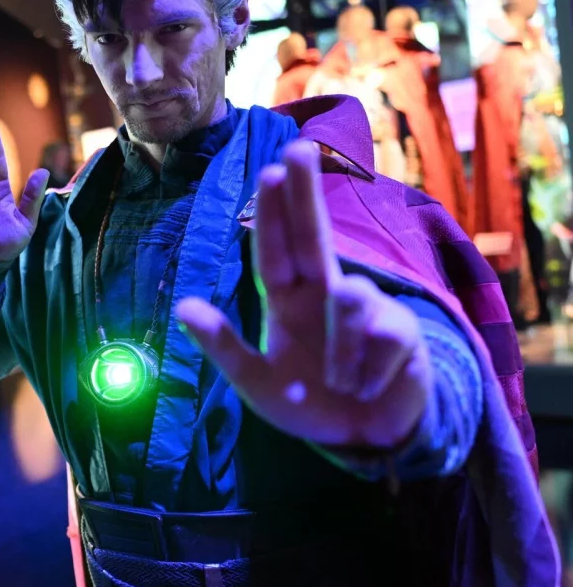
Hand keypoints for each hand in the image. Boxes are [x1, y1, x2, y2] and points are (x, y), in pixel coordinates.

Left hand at [174, 141, 431, 449]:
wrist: (363, 439)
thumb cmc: (308, 403)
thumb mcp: (257, 383)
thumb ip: (224, 348)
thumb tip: (181, 308)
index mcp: (288, 302)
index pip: (276, 250)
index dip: (274, 213)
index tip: (270, 169)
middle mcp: (325, 294)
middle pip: (315, 234)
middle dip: (306, 193)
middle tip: (298, 146)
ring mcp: (367, 309)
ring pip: (352, 301)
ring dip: (342, 350)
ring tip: (339, 383)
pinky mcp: (403, 333)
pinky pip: (383, 339)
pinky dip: (368, 371)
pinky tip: (367, 388)